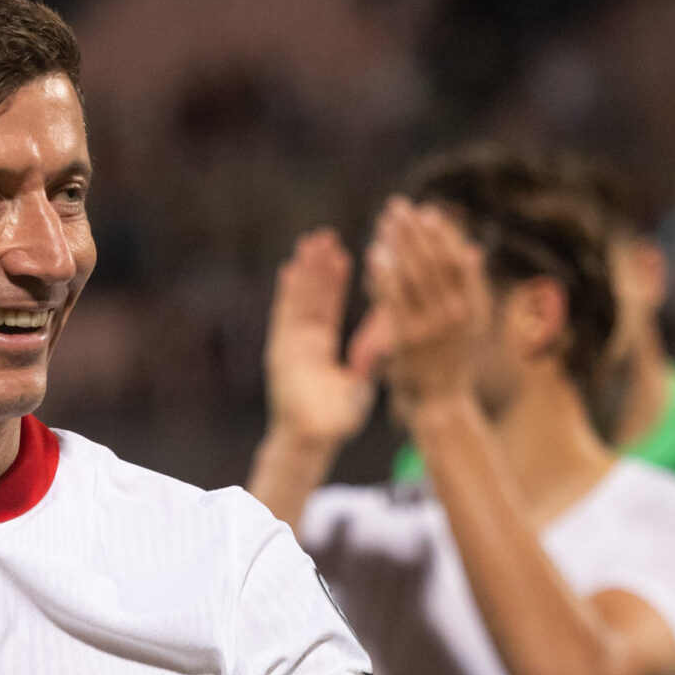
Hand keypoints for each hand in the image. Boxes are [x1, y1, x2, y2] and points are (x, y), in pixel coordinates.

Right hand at [263, 230, 384, 450]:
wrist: (314, 438)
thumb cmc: (339, 419)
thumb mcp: (362, 381)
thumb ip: (373, 354)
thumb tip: (393, 330)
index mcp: (322, 348)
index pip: (331, 307)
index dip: (336, 281)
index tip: (343, 255)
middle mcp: (304, 343)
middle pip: (312, 297)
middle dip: (318, 268)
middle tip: (325, 236)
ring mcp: (291, 345)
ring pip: (299, 300)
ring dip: (305, 271)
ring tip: (311, 242)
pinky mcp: (281, 350)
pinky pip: (284, 316)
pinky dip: (287, 294)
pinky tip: (290, 270)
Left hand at [365, 199, 494, 410]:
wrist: (441, 403)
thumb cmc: (451, 360)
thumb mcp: (468, 323)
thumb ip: (468, 287)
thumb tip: (472, 249)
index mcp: (471, 306)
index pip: (457, 261)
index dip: (443, 235)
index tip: (428, 212)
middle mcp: (455, 314)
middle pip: (434, 262)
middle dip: (415, 232)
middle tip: (398, 206)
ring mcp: (431, 326)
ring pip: (414, 275)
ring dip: (399, 245)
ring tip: (384, 221)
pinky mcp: (407, 339)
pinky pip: (393, 299)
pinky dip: (384, 275)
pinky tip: (374, 254)